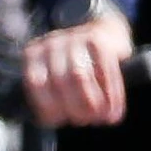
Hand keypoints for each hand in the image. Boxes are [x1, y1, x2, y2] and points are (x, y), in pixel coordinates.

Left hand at [22, 10, 134, 126]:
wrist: (103, 30)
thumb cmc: (77, 62)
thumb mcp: (54, 71)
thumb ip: (49, 92)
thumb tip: (49, 120)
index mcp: (36, 53)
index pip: (35, 82)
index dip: (48, 106)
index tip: (59, 121)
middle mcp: (52, 43)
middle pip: (59, 81)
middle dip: (73, 107)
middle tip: (84, 121)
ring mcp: (75, 38)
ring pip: (79, 76)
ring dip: (91, 104)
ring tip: (100, 118)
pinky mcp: (100, 40)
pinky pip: (105, 72)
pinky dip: (111, 96)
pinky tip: (114, 110)